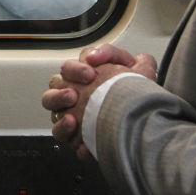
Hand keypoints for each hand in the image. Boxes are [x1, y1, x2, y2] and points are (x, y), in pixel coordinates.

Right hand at [42, 45, 157, 158]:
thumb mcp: (133, 68)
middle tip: (74, 95)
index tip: (91, 74)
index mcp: (82, 77)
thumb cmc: (134, 95)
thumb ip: (113, 54)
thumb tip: (94, 56)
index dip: (76, 70)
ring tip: (72, 118)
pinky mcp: (74, 136)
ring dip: (60, 116)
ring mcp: (70, 114)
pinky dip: (68, 135)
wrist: (143, 122)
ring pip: (52, 112)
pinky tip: (81, 139)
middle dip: (60, 93)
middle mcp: (72, 94)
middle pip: (53, 90)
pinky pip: (62, 136)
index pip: (68, 69)